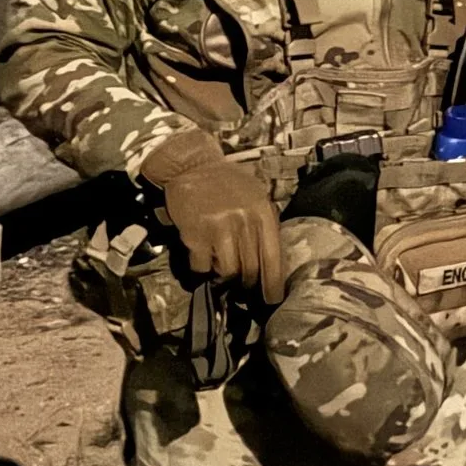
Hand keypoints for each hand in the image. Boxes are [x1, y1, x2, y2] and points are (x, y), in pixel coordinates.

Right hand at [147, 130, 287, 302]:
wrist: (191, 166)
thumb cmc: (227, 183)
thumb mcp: (255, 196)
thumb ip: (265, 224)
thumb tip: (273, 263)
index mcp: (263, 212)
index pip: (274, 257)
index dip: (274, 283)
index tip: (272, 299)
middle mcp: (244, 220)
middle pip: (252, 269)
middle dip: (248, 283)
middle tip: (243, 288)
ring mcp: (219, 228)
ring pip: (228, 272)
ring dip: (224, 277)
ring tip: (221, 269)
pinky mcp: (196, 234)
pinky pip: (202, 266)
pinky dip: (202, 268)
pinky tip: (202, 258)